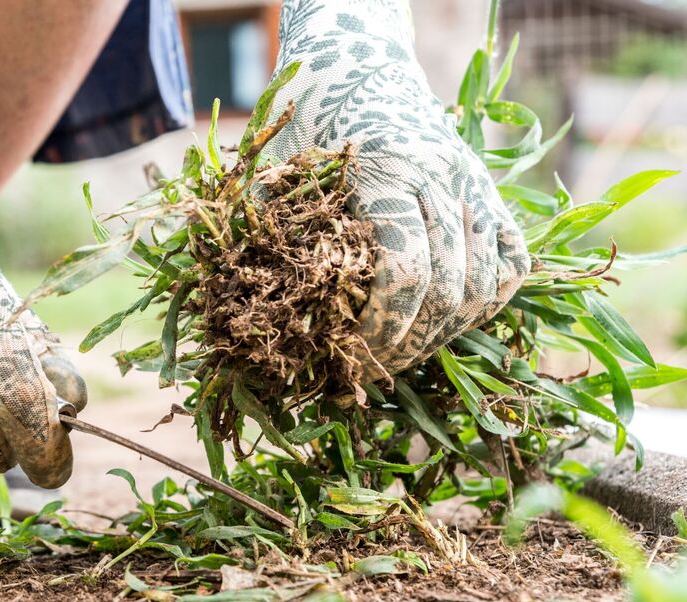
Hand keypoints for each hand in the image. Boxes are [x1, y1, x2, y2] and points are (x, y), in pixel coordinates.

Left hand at [263, 0, 529, 374]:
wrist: (358, 60)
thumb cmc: (309, 120)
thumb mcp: (282, 170)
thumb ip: (276, 232)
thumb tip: (260, 311)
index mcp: (387, 171)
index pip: (403, 273)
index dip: (383, 329)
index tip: (353, 358)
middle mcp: (442, 177)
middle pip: (448, 289)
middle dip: (412, 342)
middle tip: (374, 371)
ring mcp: (474, 183)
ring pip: (485, 282)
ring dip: (448, 332)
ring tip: (406, 354)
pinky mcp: (490, 189)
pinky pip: (512, 260)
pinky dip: (488, 301)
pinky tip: (448, 324)